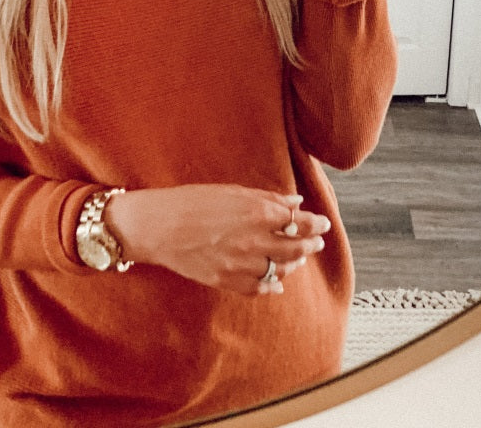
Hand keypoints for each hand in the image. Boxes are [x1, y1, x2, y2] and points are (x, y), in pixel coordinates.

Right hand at [104, 183, 330, 295]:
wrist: (157, 226)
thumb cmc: (192, 201)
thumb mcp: (232, 191)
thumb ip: (267, 198)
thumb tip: (295, 203)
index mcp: (256, 213)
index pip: (299, 222)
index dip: (315, 224)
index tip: (323, 223)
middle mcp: (253, 241)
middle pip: (295, 248)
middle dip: (310, 244)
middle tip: (316, 241)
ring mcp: (240, 265)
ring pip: (280, 270)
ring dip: (293, 263)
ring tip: (298, 258)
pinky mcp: (227, 281)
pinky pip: (258, 288)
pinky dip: (271, 285)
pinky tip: (276, 281)